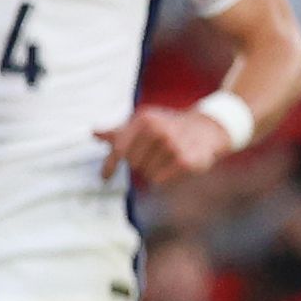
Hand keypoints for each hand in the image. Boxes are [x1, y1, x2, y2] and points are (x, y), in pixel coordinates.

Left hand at [97, 103, 231, 183]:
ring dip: (153, 170)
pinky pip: (159, 181)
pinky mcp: (186, 161)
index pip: (119, 148)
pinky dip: (162, 178)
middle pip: (133, 164)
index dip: (110, 165)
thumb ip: (119, 132)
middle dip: (140, 163)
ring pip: (146, 174)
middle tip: (154, 154)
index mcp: (144, 119)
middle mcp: (158, 130)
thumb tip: (94, 133)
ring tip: (166, 158)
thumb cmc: (168, 126)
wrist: (207, 128)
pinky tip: (173, 166)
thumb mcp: (144, 123)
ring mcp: (172, 145)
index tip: (104, 178)